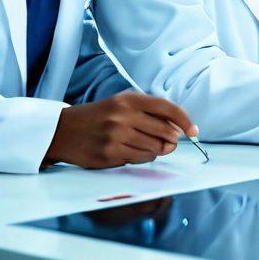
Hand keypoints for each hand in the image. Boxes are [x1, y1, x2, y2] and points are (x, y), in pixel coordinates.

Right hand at [43, 91, 196, 169]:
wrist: (64, 130)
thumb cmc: (98, 116)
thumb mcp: (121, 103)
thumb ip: (148, 112)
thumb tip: (177, 130)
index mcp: (128, 99)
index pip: (166, 108)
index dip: (184, 120)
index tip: (193, 131)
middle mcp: (123, 116)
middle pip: (164, 132)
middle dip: (172, 140)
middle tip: (171, 143)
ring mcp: (115, 136)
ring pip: (153, 149)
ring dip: (158, 151)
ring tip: (149, 146)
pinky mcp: (108, 154)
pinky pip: (138, 160)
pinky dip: (142, 158)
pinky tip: (134, 152)